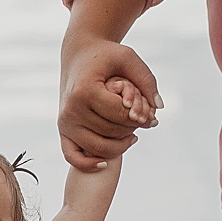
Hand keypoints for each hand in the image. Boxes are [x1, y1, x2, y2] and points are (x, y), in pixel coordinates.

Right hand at [58, 38, 159, 170]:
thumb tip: (158, 109)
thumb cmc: (106, 56)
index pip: (119, 114)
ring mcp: (65, 122)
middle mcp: (71, 109)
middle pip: (111, 132)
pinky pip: (73, 156)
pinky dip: (88, 164)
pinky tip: (105, 163)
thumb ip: (147, 81)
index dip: (139, 117)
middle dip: (132, 129)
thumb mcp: (128, 59)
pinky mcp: (62, 130)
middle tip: (144, 125)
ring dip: (120, 146)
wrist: (79, 56)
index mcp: (85, 91)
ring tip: (133, 136)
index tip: (150, 115)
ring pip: (98, 147)